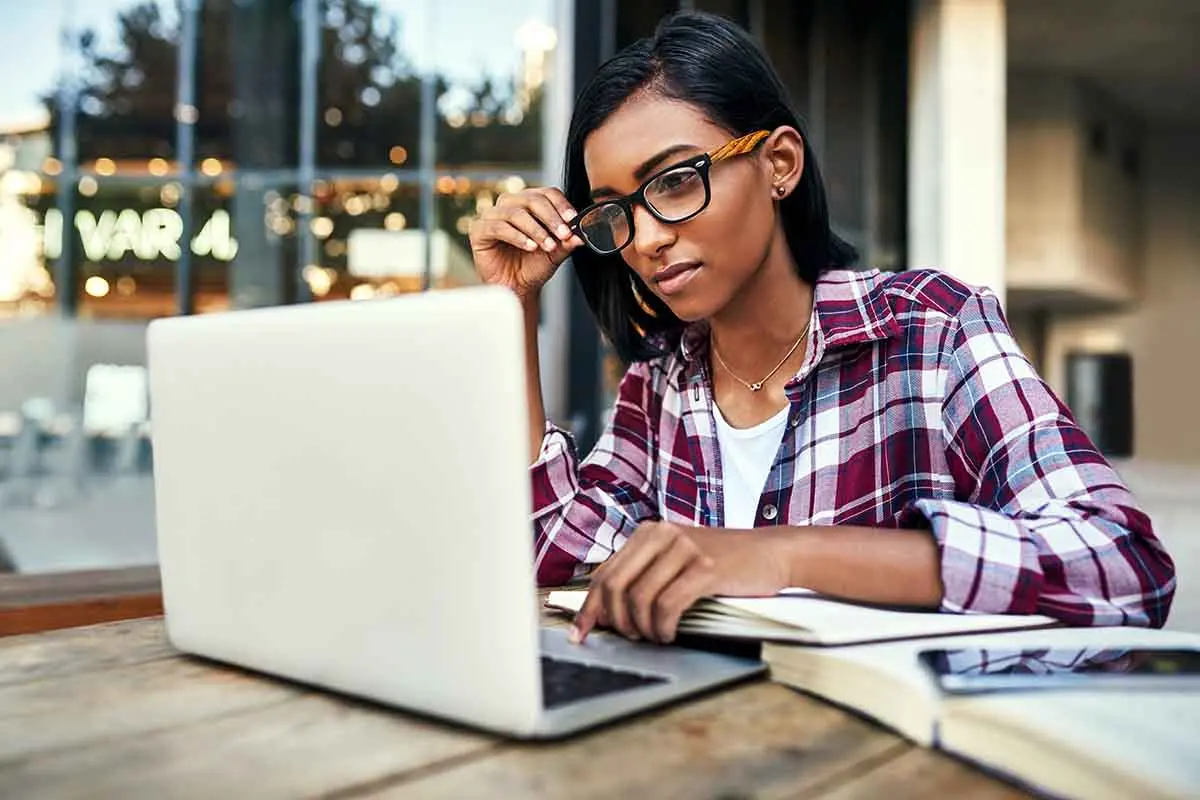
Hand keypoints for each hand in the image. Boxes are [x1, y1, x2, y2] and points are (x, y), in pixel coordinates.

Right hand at [468, 187, 583, 299]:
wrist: (516, 288)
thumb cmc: (533, 267)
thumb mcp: (555, 254)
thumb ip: (566, 243)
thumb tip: (580, 235)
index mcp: (529, 204)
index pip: (547, 193)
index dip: (561, 205)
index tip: (572, 220)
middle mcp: (510, 205)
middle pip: (532, 199)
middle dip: (551, 217)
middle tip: (563, 234)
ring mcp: (492, 216)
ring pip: (516, 212)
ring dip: (536, 229)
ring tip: (548, 246)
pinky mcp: (479, 230)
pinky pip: (498, 226)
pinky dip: (517, 236)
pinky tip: (530, 246)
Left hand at [571, 522, 792, 644]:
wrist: (771, 552)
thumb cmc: (723, 563)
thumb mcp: (677, 559)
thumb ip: (645, 575)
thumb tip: (608, 610)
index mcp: (649, 532)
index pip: (605, 573)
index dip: (589, 607)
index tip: (580, 633)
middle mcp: (661, 534)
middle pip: (615, 586)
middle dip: (615, 621)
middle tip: (630, 638)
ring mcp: (683, 549)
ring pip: (639, 598)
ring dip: (643, 628)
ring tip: (656, 636)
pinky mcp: (704, 567)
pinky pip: (668, 605)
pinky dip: (663, 627)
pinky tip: (670, 634)